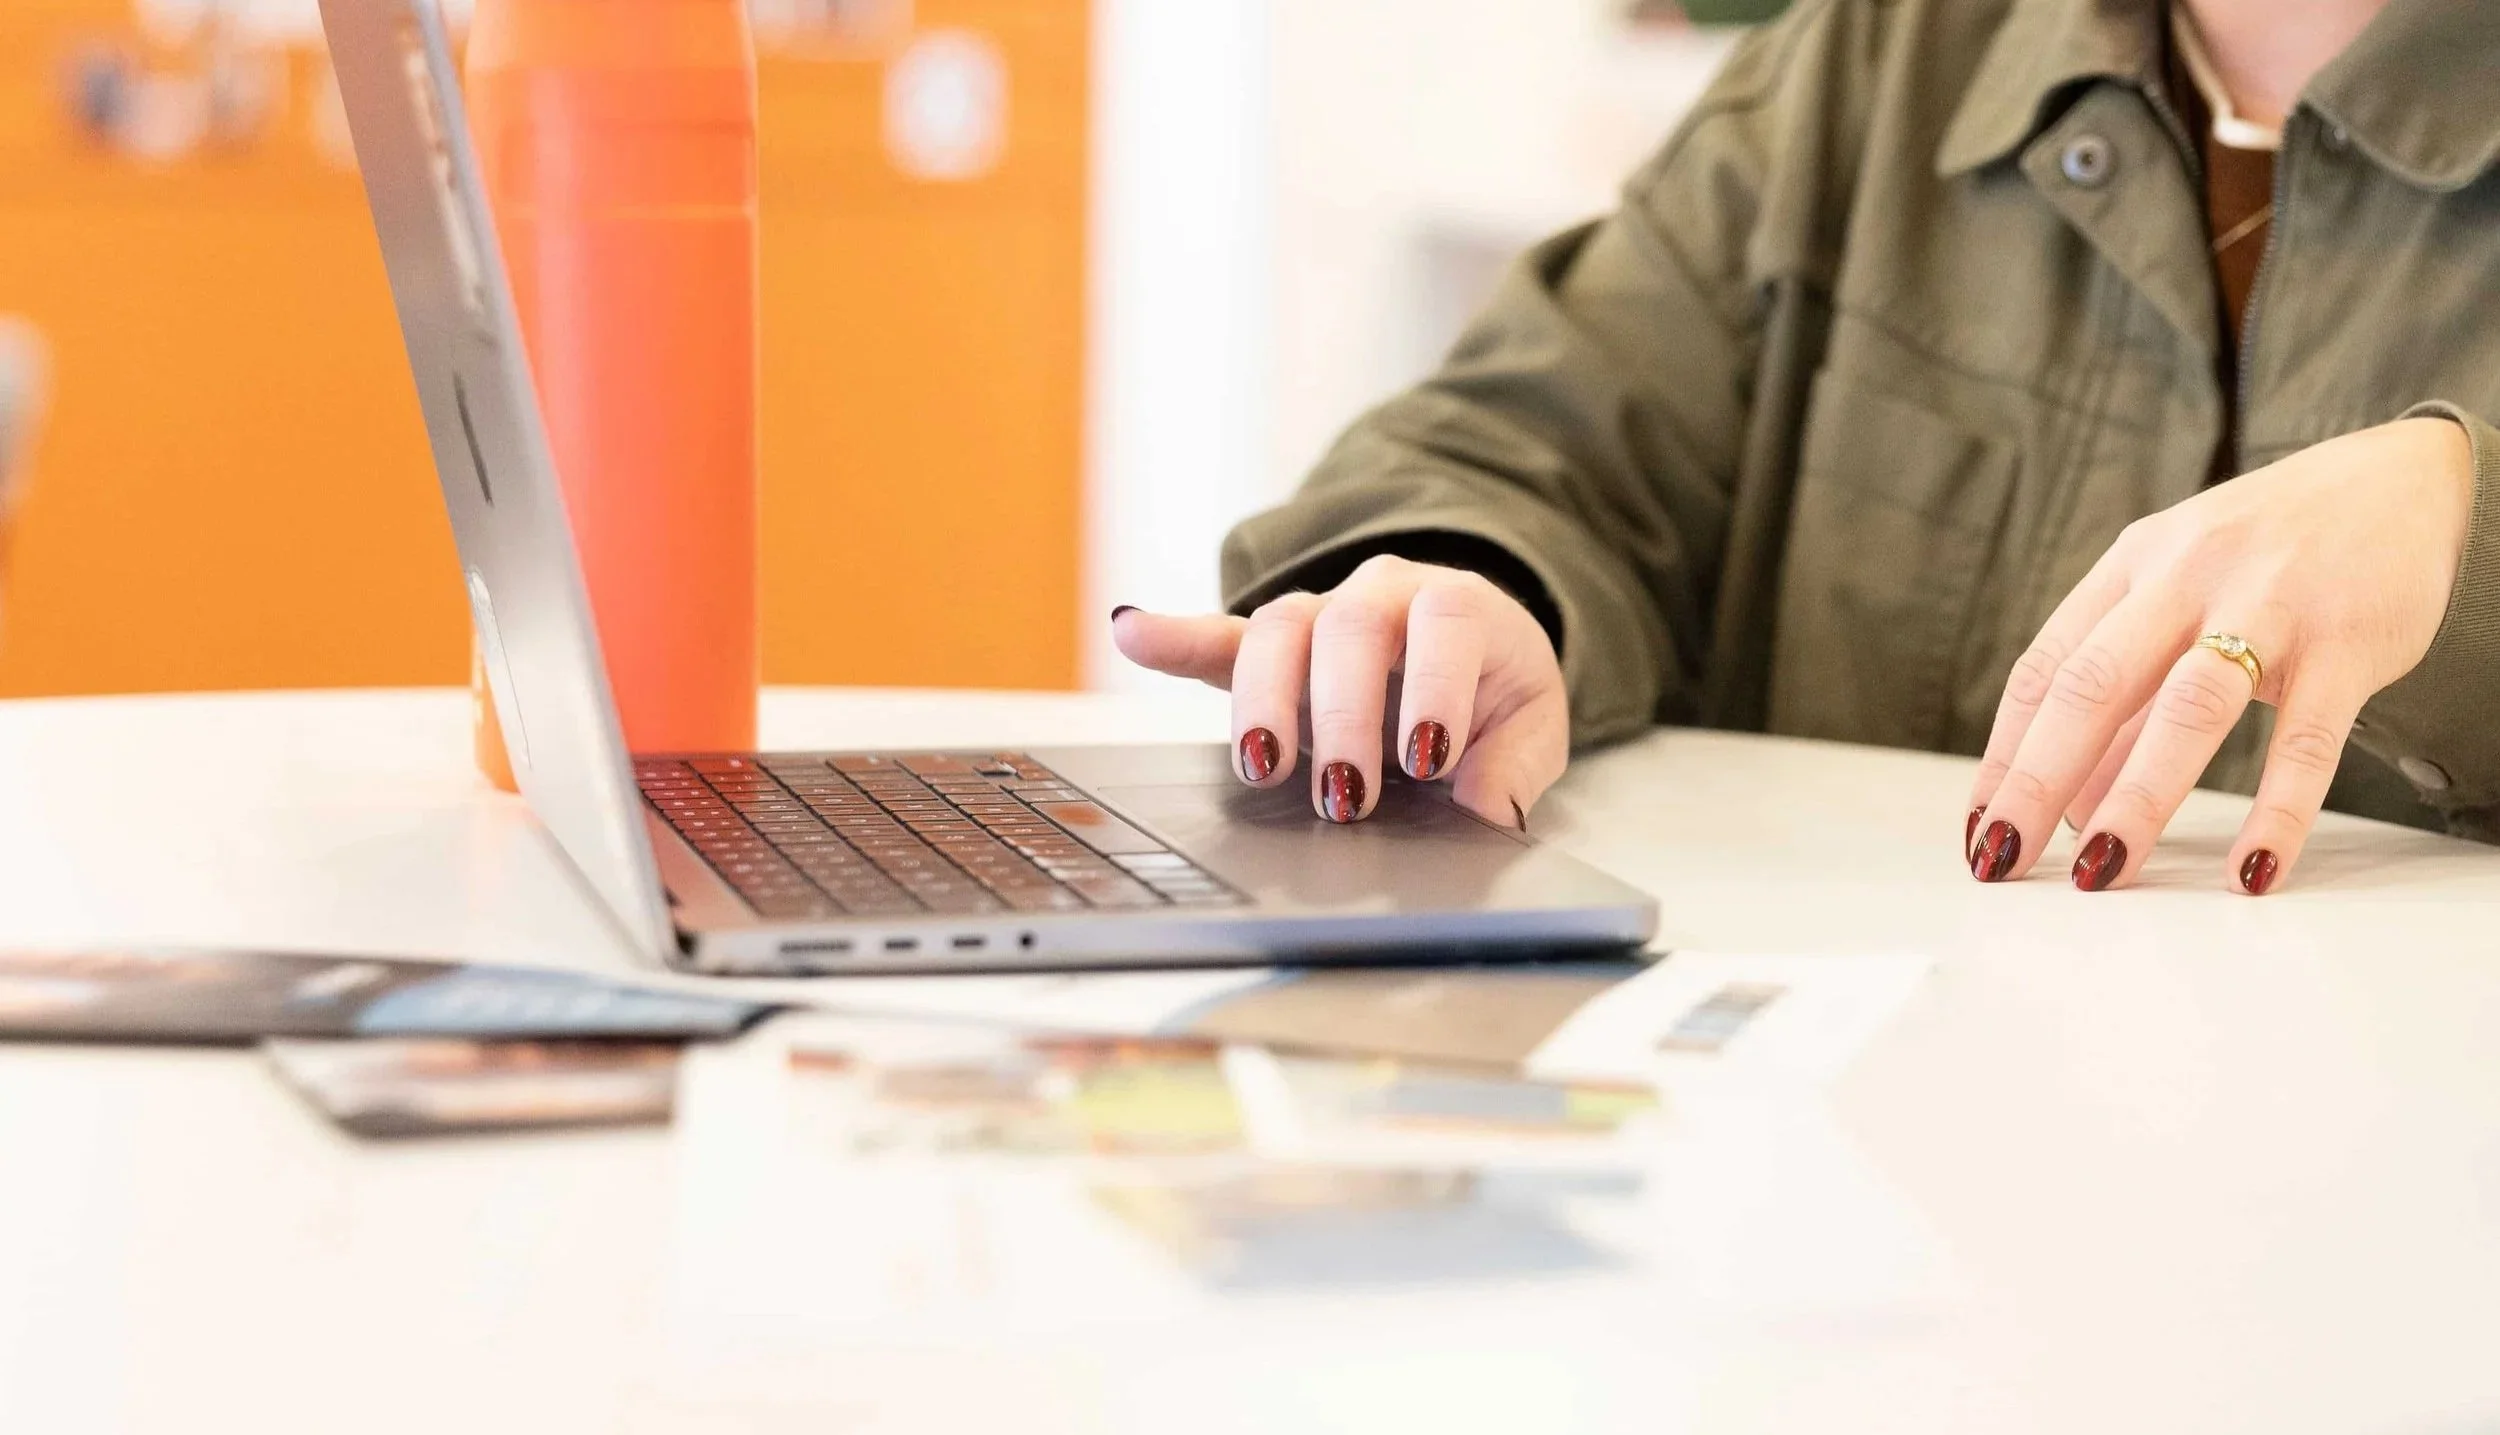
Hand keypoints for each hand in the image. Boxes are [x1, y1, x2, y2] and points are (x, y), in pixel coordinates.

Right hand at [1111, 555, 1567, 826]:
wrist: (1468, 650)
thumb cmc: (1493, 689)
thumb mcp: (1529, 725)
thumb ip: (1514, 764)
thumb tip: (1488, 810)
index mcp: (1455, 604)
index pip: (1445, 624)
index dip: (1434, 686)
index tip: (1429, 756)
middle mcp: (1379, 594)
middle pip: (1347, 629)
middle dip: (1341, 716)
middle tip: (1346, 796)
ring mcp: (1317, 614)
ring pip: (1276, 632)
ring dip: (1264, 701)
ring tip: (1260, 768)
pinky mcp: (1267, 647)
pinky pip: (1215, 637)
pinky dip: (1171, 637)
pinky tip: (1131, 633)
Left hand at [1968, 417, 2474, 893]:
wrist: (2403, 479)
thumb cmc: (2266, 556)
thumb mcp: (2178, 596)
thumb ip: (2126, 694)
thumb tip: (2066, 800)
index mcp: (2130, 566)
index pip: (2044, 669)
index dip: (2005, 753)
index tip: (1979, 825)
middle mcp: (2186, 576)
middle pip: (2093, 686)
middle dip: (2038, 780)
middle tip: (2006, 859)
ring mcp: (2268, 604)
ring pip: (2188, 707)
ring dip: (2137, 795)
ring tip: (2103, 868)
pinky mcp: (2347, 641)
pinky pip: (2306, 739)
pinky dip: (2276, 811)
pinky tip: (2251, 870)